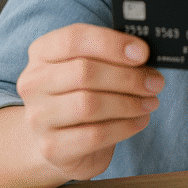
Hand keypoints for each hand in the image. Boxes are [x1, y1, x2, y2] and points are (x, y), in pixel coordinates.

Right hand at [16, 23, 164, 182]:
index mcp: (42, 52)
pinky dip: (124, 126)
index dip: (112, 44)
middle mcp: (33, 82)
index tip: (142, 53)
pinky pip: (94, 135)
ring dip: (129, 103)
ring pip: (89, 105)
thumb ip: (112, 55)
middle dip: (128, 77)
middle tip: (154, 82)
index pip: (74, 39)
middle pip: (85, 72)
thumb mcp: (93, 67)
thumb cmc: (83, 93)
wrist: (62, 141)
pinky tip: (139, 120)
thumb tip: (143, 53)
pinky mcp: (52, 148)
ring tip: (150, 102)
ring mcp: (38, 117)